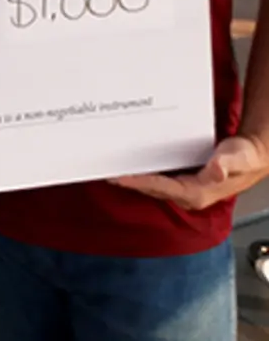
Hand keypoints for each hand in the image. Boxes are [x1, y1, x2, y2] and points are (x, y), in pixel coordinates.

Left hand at [111, 135, 268, 209]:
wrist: (250, 158)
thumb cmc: (243, 157)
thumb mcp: (237, 157)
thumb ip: (225, 164)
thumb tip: (215, 169)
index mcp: (196, 193)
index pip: (160, 187)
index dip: (138, 182)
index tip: (118, 177)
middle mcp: (187, 195)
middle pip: (150, 187)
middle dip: (127, 180)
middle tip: (102, 171)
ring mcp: (183, 189)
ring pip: (151, 184)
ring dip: (131, 177)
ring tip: (107, 168)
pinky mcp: (181, 182)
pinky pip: (157, 178)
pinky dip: (141, 171)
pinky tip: (128, 164)